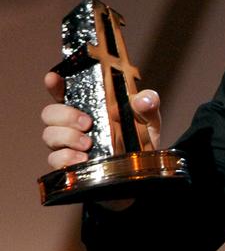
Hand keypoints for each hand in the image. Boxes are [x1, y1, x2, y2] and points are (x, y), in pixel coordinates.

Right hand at [41, 72, 162, 170]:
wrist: (142, 171)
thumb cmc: (141, 139)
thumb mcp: (149, 119)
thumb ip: (148, 105)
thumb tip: (143, 100)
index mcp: (87, 106)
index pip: (62, 90)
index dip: (54, 83)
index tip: (53, 79)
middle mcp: (72, 124)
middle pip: (50, 113)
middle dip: (65, 115)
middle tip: (87, 123)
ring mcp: (68, 145)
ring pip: (49, 135)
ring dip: (67, 137)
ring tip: (88, 144)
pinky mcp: (69, 166)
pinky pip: (55, 159)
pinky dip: (66, 158)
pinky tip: (83, 159)